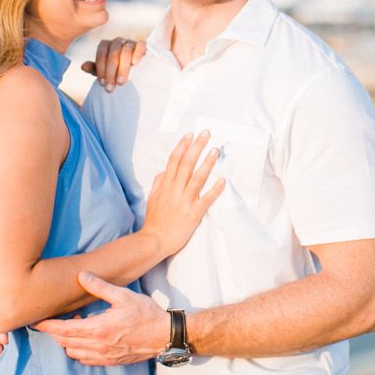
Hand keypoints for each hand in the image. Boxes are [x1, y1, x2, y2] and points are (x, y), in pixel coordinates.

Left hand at [34, 272, 169, 364]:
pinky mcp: (110, 362)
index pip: (63, 329)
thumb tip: (81, 276)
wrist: (164, 336)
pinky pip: (85, 360)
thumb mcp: (123, 295)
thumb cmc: (146, 314)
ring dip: (67, 341)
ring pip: (72, 352)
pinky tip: (85, 338)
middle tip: (52, 319)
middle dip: (54, 332)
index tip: (35, 321)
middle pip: (64, 342)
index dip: (46, 325)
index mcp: (98, 329)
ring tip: (75, 325)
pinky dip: (78, 350)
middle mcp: (97, 346)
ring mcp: (103, 356)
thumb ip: (99, 287)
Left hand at [81, 37, 145, 90]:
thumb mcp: (104, 71)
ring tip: (121, 82)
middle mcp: (116, 41)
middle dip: (111, 72)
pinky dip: (138, 53)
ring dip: (123, 68)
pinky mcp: (141, 45)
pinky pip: (140, 45)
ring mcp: (129, 42)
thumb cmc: (115, 70)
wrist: (132, 70)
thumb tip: (83, 66)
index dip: (101, 69)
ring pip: (126, 51)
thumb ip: (94, 68)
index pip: (101, 54)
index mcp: (105, 45)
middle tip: (110, 88)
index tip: (102, 84)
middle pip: (113, 54)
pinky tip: (135, 63)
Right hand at [142, 131, 225, 257]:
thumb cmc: (154, 220)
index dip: (183, 146)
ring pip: (197, 178)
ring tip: (215, 151)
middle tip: (206, 133)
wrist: (154, 240)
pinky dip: (214, 190)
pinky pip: (206, 200)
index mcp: (165, 185)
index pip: (174, 160)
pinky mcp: (193, 214)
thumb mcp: (152, 198)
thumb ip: (158, 182)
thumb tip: (165, 171)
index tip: (190, 134)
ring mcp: (184, 201)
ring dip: (207, 163)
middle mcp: (175, 190)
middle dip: (197, 147)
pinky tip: (223, 180)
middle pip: (186, 163)